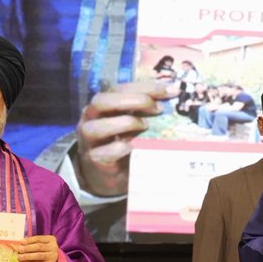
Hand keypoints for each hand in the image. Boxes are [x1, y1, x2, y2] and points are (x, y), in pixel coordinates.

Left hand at [19, 235, 60, 261]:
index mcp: (51, 239)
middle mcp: (53, 247)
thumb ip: (32, 242)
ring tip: (19, 257)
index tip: (21, 242)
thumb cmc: (43, 251)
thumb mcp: (40, 245)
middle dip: (27, 248)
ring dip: (27, 256)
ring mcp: (52, 256)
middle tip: (19, 250)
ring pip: (38, 255)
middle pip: (39, 247)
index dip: (29, 240)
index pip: (39, 238)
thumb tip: (20, 243)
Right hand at [75, 81, 168, 195]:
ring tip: (146, 127)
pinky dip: (120, 148)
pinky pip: (104, 152)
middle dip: (132, 100)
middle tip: (157, 108)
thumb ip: (148, 109)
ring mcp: (89, 140)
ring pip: (96, 127)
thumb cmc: (125, 142)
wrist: (111, 174)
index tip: (171, 90)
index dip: (146, 87)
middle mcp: (91, 119)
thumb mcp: (136, 122)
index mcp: (103, 105)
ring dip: (125, 123)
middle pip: (101, 101)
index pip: (120, 88)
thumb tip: (173, 96)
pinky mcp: (95, 160)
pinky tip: (134, 146)